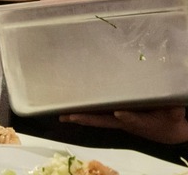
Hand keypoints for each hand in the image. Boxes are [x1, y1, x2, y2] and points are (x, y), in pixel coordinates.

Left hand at [62, 106, 187, 144]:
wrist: (166, 132)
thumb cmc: (169, 120)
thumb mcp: (174, 115)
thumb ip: (173, 110)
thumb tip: (175, 106)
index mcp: (141, 120)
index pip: (133, 118)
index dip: (128, 117)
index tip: (120, 113)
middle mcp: (125, 121)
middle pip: (105, 120)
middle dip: (88, 118)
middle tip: (71, 116)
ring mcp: (117, 120)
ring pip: (96, 119)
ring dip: (80, 117)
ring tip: (62, 116)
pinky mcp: (114, 117)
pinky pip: (97, 115)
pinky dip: (84, 113)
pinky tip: (69, 112)